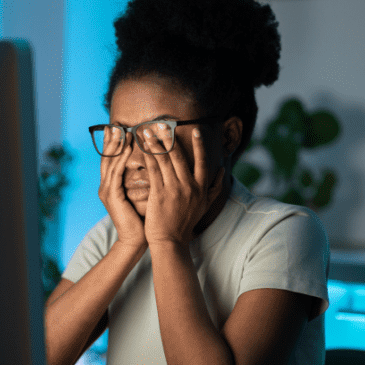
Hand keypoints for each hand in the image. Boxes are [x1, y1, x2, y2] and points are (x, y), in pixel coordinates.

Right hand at [97, 127, 145, 249]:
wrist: (137, 239)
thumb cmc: (143, 218)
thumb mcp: (142, 193)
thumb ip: (143, 178)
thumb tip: (154, 163)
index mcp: (112, 185)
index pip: (112, 159)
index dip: (114, 144)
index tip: (118, 128)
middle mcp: (106, 186)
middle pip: (107, 157)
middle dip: (111, 140)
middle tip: (114, 124)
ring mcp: (107, 191)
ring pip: (110, 162)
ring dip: (116, 146)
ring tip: (122, 131)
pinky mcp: (112, 196)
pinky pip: (116, 173)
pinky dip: (121, 159)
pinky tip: (127, 149)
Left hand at [141, 126, 223, 245]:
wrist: (170, 240)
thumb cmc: (186, 222)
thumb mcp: (205, 205)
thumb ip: (215, 188)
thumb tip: (223, 172)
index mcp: (201, 188)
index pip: (202, 161)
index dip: (199, 145)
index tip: (195, 130)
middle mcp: (189, 186)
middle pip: (179, 156)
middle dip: (170, 138)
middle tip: (163, 124)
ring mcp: (173, 189)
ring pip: (164, 160)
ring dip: (155, 143)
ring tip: (147, 130)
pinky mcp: (159, 193)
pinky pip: (152, 169)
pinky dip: (147, 156)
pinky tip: (141, 147)